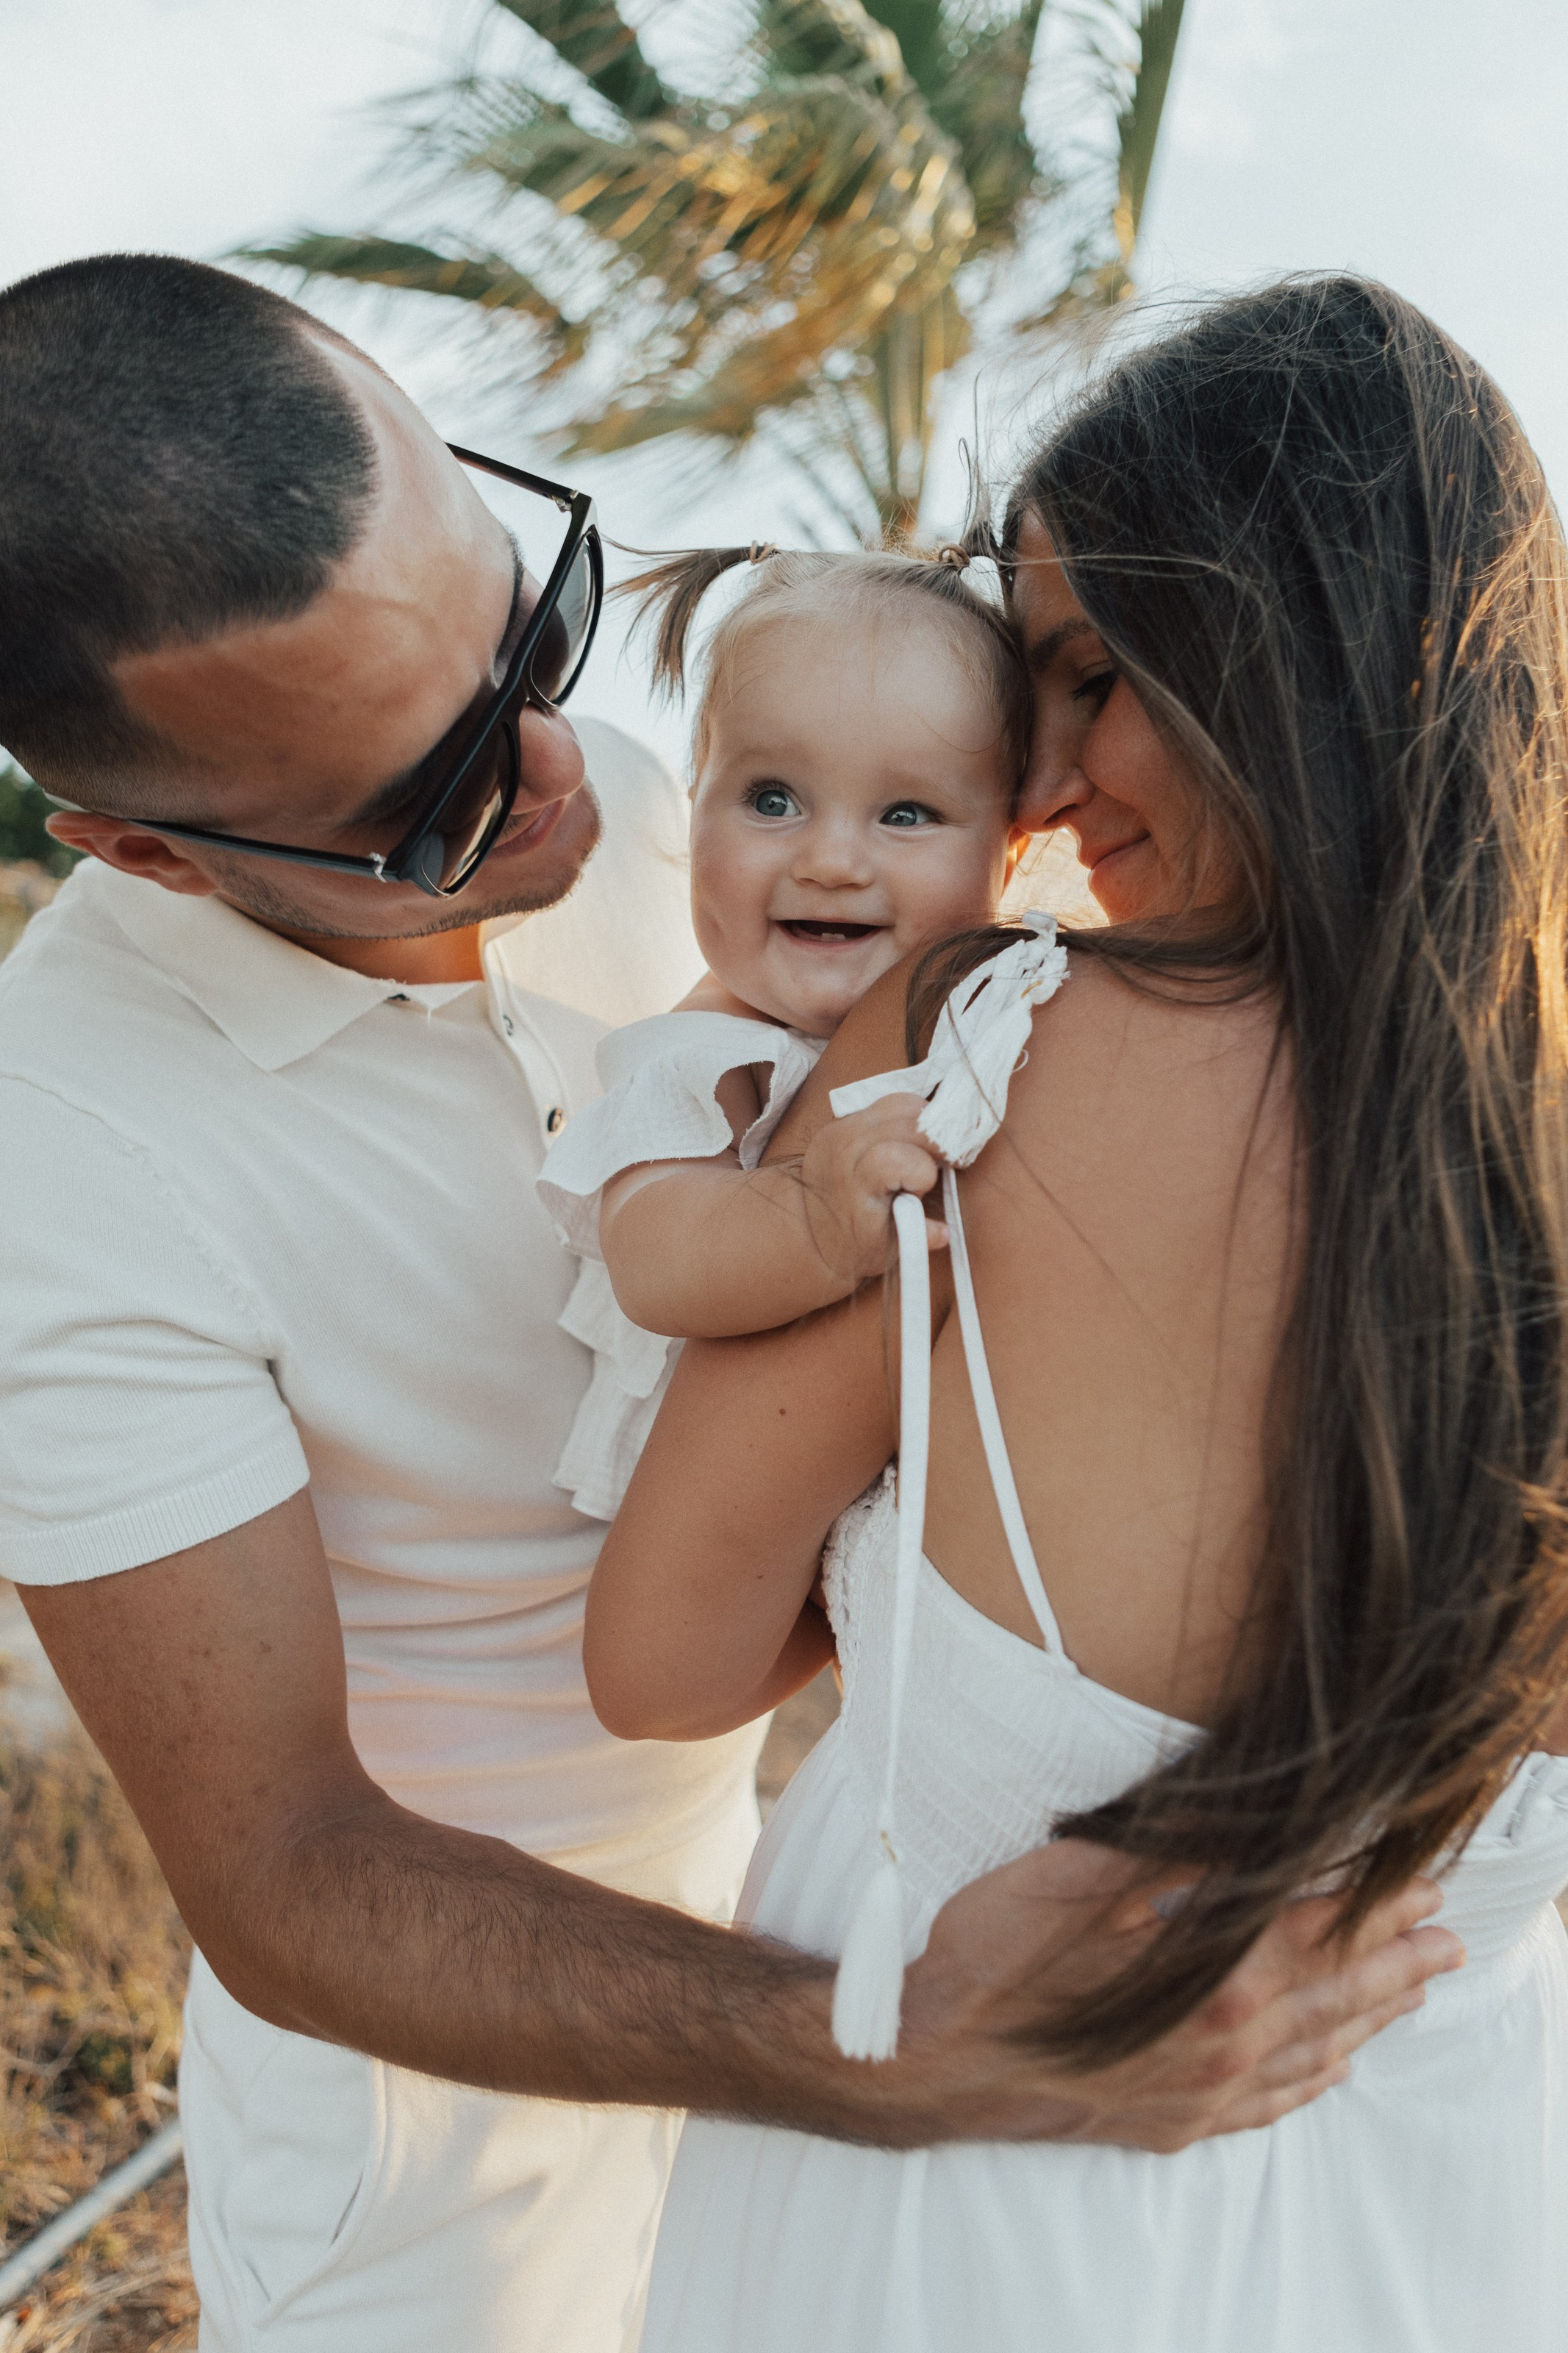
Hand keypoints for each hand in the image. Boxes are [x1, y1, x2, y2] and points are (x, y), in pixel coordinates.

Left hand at [798, 1094, 947, 1287]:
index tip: (921, 1191)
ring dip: (926, 1123)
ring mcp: (842, 1129)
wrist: (805, 1225)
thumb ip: (915, 1237)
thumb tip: (943, 1232)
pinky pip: (887, 1103)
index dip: (923, 1174)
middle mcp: (846, 1150)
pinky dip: (908, 1116)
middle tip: (943, 1164)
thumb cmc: (852, 1243)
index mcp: (856, 1185)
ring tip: (929, 1149)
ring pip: (902, 1103)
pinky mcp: (843, 1119)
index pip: (900, 1159)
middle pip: (910, 1125)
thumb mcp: (885, 1251)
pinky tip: (910, 1139)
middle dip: (936, 1143)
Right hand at [891, 1837, 1463, 2151]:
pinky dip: (1314, 2081)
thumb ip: (1177, 1857)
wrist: (926, 2058)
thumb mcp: (1084, 1878)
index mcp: (1215, 1977)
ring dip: (1372, 2017)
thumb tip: (1252, 1827)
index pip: (1321, 1930)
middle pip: (1336, 1994)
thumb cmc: (995, 1957)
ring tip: (1415, 1992)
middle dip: (1397, 1961)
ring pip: (1314, 2053)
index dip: (1375, 1903)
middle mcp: (1226, 2044)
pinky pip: (1269, 2107)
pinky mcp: (1171, 2124)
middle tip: (1447, 1936)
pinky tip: (1333, 2067)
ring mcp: (1201, 2094)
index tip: (1423, 1881)